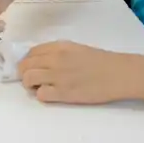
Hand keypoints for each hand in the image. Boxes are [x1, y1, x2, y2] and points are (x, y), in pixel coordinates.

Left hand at [19, 41, 143, 105]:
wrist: (119, 74)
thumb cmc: (100, 61)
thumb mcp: (75, 48)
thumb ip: (56, 52)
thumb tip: (39, 60)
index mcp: (58, 46)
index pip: (30, 52)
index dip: (27, 61)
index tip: (31, 67)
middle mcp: (55, 59)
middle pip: (25, 65)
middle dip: (24, 73)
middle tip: (33, 79)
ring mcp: (58, 76)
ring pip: (28, 79)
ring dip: (29, 84)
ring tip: (39, 87)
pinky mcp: (64, 93)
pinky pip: (40, 95)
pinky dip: (41, 95)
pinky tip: (51, 95)